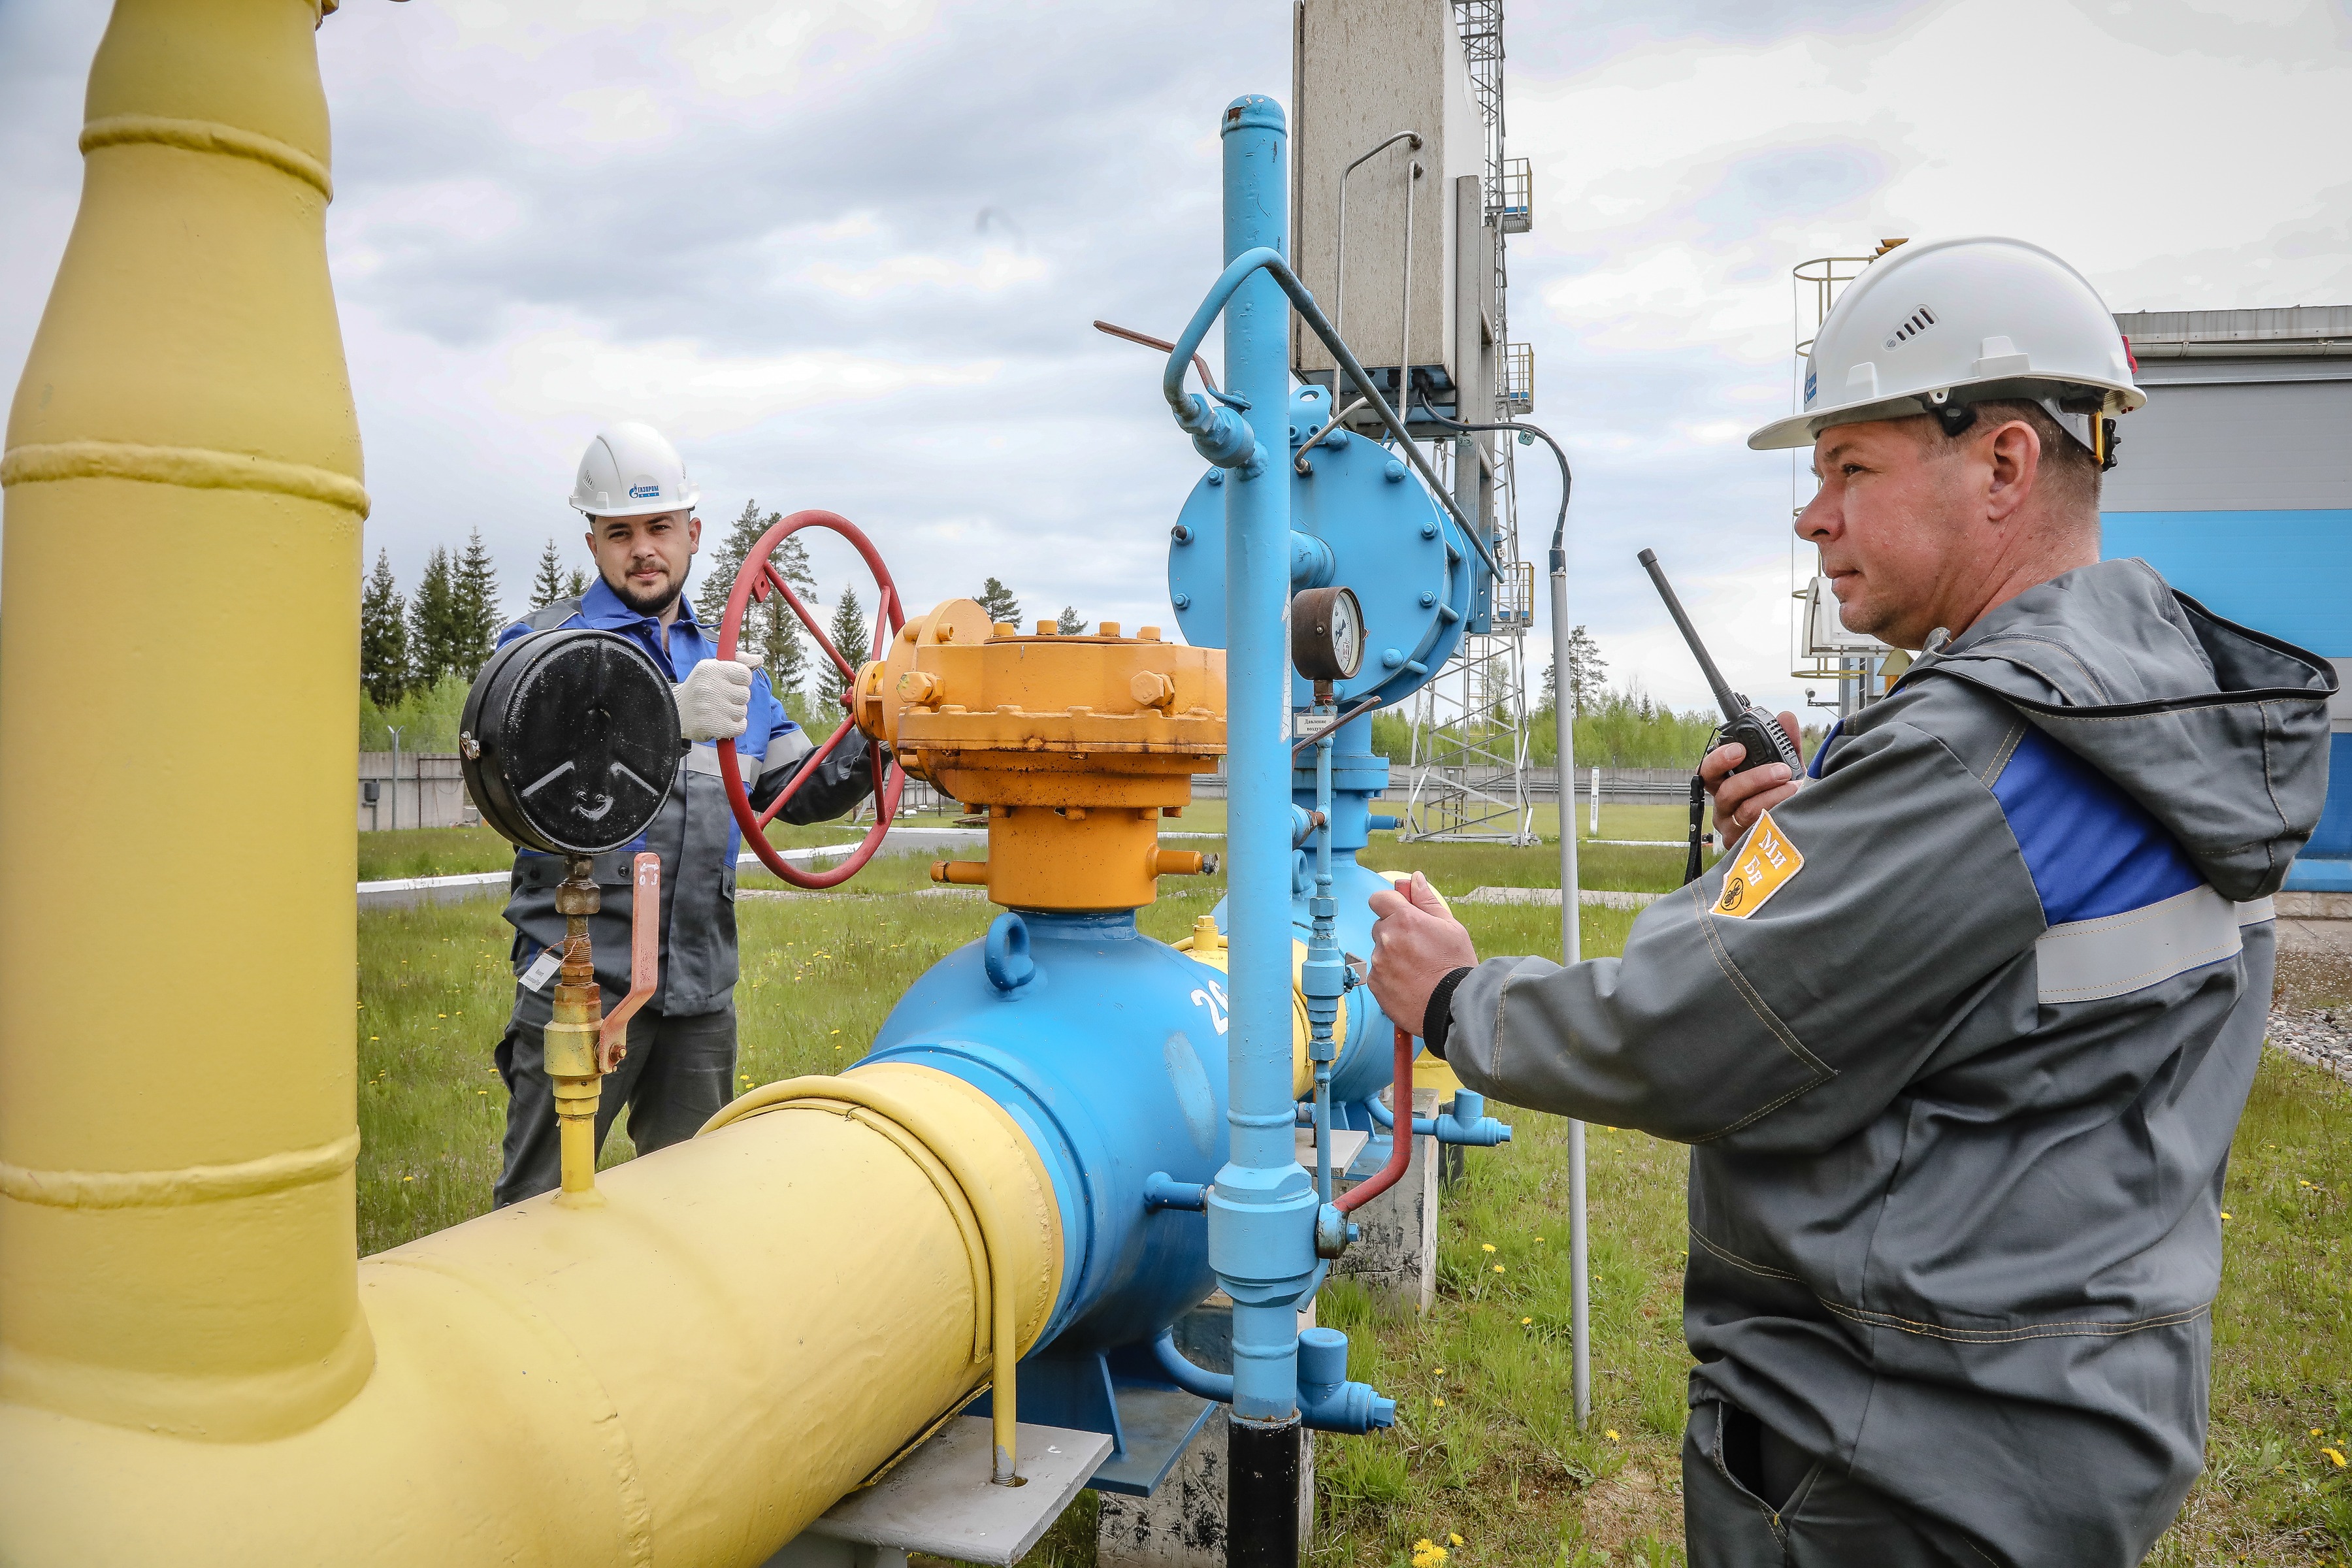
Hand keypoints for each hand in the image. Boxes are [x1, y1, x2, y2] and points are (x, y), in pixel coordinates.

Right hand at [675, 655, 754, 741]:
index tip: (731, 683)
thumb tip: (758, 659)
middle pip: (745, 694)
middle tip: (720, 698)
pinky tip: (721, 722)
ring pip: (742, 711)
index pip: (745, 674)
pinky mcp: (714, 726)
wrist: (674, 712)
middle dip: (736, 698)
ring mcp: (712, 707)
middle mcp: (710, 687)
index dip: (741, 680)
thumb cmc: (699, 689)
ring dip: (734, 713)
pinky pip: (740, 727)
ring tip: (717, 710)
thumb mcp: (713, 668)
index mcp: (710, 669)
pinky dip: (734, 727)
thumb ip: (738, 662)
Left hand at [1367, 873, 1478, 1037]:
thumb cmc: (1456, 966)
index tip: (1400, 913)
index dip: (1389, 904)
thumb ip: (1427, 901)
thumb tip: (1414, 879)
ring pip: (1379, 951)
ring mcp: (1378, 963)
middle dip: (1394, 932)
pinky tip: (1409, 983)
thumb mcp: (1451, 927)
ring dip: (1392, 956)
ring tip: (1417, 970)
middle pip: (1380, 926)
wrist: (1452, 1008)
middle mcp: (1386, 938)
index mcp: (1404, 919)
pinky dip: (1389, 976)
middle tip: (1417, 947)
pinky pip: (1378, 973)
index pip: (1378, 898)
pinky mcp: (1375, 984)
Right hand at [1703, 709, 1801, 841]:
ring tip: (1793, 784)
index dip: (1718, 759)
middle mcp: (1724, 806)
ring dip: (1771, 794)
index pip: (1707, 771)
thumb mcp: (1785, 767)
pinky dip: (1776, 811)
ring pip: (1744, 809)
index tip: (1739, 749)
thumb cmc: (1784, 795)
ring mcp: (1732, 828)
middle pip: (1723, 791)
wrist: (1799, 824)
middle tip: (1778, 769)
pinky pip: (1757, 827)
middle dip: (1751, 778)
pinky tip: (1791, 803)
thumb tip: (1785, 717)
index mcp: (1725, 784)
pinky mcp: (1744, 845)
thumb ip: (1785, 743)